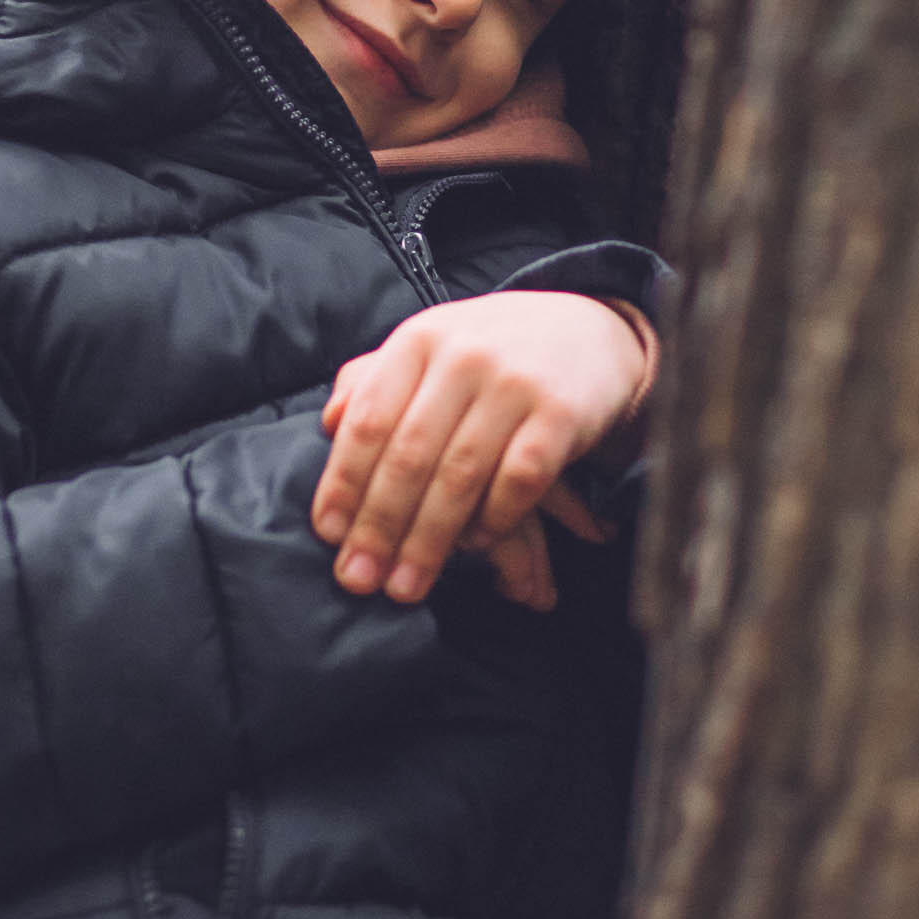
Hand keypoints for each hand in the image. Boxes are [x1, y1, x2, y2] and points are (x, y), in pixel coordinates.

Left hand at [311, 290, 656, 612]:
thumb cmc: (490, 351)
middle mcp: (463, 356)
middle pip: (409, 456)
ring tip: (406, 586)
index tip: (329, 534)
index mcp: (419, 340)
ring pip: (459, 477)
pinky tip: (474, 547)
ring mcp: (514, 384)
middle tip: (359, 578)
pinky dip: (492, 521)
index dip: (344, 481)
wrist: (589, 331)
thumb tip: (329, 422)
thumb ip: (375, 381)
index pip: (369, 419)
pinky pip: (518, 482)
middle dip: (379, 526)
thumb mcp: (430, 349)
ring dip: (428, 541)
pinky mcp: (561, 414)